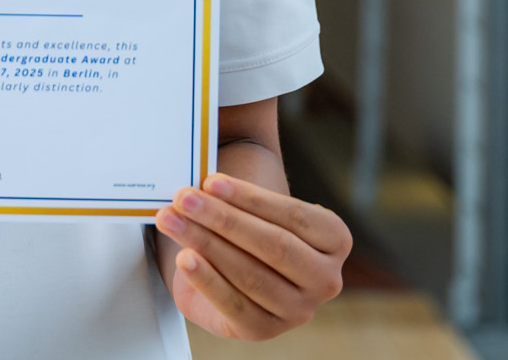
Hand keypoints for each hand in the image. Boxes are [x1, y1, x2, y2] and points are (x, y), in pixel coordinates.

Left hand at [155, 174, 349, 339]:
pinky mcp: (265, 330)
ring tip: (172, 221)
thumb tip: (205, 178)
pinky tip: (185, 258)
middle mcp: (325, 278)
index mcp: (335, 239)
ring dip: (206, 244)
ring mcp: (299, 309)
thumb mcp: (255, 206)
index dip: (250, 197)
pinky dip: (206, 280)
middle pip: (273, 246)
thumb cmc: (247, 227)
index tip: (210, 181)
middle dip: (224, 220)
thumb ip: (241, 191)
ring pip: (251, 275)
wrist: (236, 267)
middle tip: (184, 199)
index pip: (293, 215)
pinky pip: (234, 305)